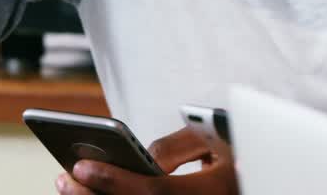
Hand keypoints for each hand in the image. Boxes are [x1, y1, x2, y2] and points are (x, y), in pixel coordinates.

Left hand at [55, 127, 238, 194]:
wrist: (261, 176)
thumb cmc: (238, 152)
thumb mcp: (216, 138)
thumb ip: (178, 143)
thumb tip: (143, 158)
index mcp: (213, 191)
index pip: (155, 191)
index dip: (115, 180)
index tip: (81, 165)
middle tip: (65, 176)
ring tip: (69, 185)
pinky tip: (92, 194)